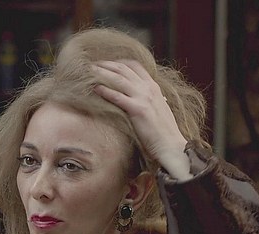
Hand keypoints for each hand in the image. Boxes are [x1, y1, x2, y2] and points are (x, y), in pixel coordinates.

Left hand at [92, 60, 191, 179]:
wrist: (171, 145)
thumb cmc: (163, 132)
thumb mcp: (158, 110)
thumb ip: (149, 100)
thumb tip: (140, 99)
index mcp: (153, 87)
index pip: (134, 65)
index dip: (118, 62)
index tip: (105, 64)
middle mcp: (148, 88)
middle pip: (123, 69)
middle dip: (105, 64)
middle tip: (91, 65)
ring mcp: (143, 98)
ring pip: (118, 79)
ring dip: (101, 73)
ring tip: (88, 71)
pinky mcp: (137, 109)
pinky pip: (117, 96)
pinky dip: (105, 90)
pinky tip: (95, 89)